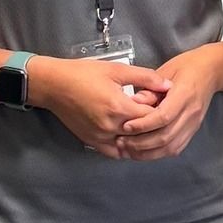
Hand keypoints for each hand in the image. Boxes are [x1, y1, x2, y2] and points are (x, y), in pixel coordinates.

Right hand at [27, 56, 169, 157]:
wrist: (54, 85)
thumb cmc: (84, 74)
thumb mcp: (117, 69)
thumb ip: (145, 78)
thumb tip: (168, 85)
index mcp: (119, 107)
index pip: (152, 117)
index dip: (161, 109)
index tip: (162, 102)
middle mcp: (111, 126)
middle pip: (143, 133)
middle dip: (153, 124)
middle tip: (156, 113)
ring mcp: (100, 137)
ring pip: (131, 145)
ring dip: (140, 138)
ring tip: (146, 126)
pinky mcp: (92, 142)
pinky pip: (115, 152)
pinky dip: (126, 147)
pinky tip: (131, 138)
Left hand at [117, 45, 221, 159]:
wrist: (210, 71)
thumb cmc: (188, 67)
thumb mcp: (166, 70)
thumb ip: (150, 88)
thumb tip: (134, 102)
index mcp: (185, 94)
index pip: (164, 116)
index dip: (143, 124)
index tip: (126, 126)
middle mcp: (192, 112)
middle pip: (166, 136)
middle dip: (140, 143)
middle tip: (122, 141)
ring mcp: (194, 123)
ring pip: (170, 147)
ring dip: (148, 152)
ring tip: (129, 149)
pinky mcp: (192, 130)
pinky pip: (176, 148)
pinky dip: (159, 153)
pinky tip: (144, 152)